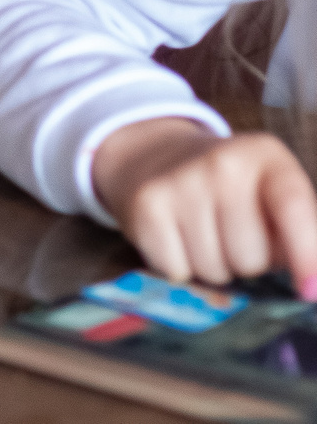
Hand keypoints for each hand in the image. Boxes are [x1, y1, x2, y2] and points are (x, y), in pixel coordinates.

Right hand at [94, 120, 316, 293]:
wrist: (158, 156)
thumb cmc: (234, 190)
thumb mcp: (273, 192)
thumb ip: (301, 233)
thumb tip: (310, 289)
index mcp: (265, 155)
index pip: (293, 207)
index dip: (306, 254)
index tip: (308, 291)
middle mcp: (221, 163)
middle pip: (251, 256)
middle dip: (250, 263)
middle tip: (237, 238)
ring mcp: (179, 182)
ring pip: (215, 270)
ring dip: (216, 268)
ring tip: (208, 237)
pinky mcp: (146, 206)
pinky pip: (177, 271)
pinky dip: (182, 268)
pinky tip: (180, 239)